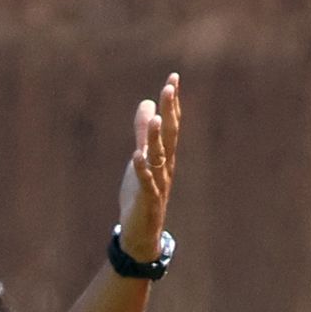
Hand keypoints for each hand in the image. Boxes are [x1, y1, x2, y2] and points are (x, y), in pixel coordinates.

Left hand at [117, 73, 181, 263]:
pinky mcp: (148, 201)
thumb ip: (142, 132)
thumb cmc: (141, 194)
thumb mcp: (140, 157)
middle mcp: (166, 167)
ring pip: (159, 157)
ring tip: (155, 117)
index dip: (172, 102)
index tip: (173, 78)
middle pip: (169, 136)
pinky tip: (137, 156)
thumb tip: (146, 103)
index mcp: (165, 155)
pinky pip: (147, 184)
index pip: (171, 124)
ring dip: (156, 138)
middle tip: (170, 88)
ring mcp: (158, 184)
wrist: (140, 233)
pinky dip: (142, 170)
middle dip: (170, 111)